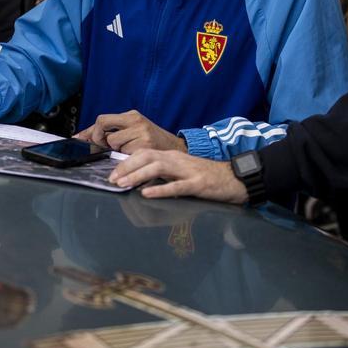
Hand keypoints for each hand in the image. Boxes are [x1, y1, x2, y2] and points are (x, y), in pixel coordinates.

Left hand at [77, 110, 185, 153]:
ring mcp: (141, 133)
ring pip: (113, 142)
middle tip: (105, 146)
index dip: (89, 131)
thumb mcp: (134, 130)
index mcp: (132, 115)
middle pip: (102, 125)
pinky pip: (124, 153)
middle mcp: (136, 121)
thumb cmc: (152, 140)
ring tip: (128, 150)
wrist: (175, 149)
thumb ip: (113, 132)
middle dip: (98, 138)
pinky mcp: (145, 145)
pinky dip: (127, 157)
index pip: (102, 119)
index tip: (80, 138)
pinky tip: (136, 155)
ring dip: (116, 150)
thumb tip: (85, 137)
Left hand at [110, 149, 247, 203]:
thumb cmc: (208, 176)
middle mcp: (177, 160)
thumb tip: (142, 181)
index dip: (126, 161)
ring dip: (138, 176)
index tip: (113, 173)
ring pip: (158, 168)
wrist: (235, 178)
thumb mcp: (183, 170)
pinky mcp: (198, 184)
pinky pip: (177, 186)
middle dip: (126, 167)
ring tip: (123, 184)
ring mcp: (188, 171)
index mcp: (172, 157)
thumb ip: (164, 173)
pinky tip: (147, 194)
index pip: (144, 153)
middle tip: (112, 179)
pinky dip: (160, 190)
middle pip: (146, 156)